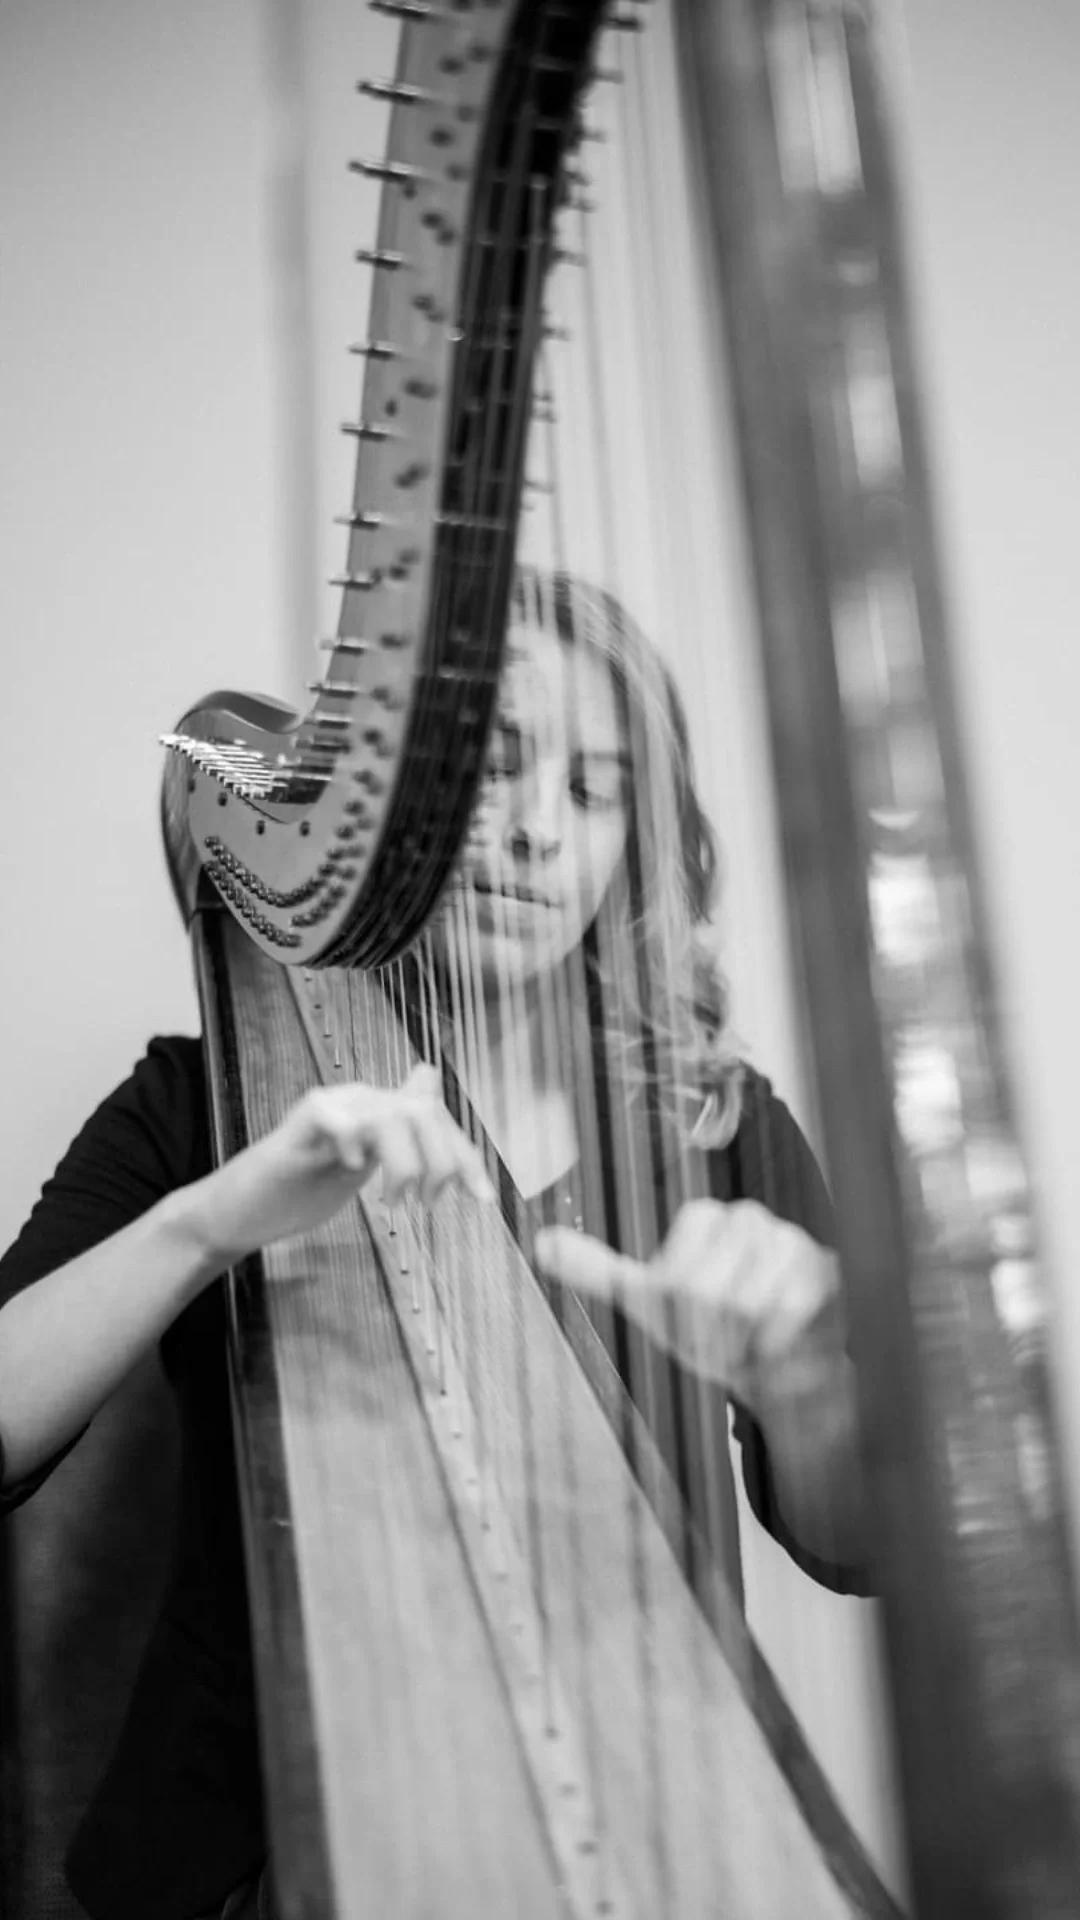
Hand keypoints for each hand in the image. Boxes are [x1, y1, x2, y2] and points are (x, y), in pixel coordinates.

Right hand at [195, 1065, 494, 1266]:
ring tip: (395, 1202)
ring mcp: (327, 1110)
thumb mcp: (366, 1168)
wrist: (242, 1213)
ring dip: (405, 1165)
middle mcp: (358, 1101)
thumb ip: (402, 1136)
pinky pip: (332, 1117)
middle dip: (443, 1162)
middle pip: (424, 1113)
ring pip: (389, 1117)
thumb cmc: (302, 1192)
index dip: (466, 1156)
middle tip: (429, 1204)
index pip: (438, 1120)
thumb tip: (429, 1076)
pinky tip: (353, 1169)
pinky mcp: (295, 1128)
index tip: (483, 1200)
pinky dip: (351, 1142)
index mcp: (379, 1112)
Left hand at [534, 1198, 844, 1419]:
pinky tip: (779, 1347)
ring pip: (750, 1302)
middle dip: (712, 1329)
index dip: (681, 1293)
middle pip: (713, 1285)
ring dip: (744, 1341)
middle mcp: (753, 1221)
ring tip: (750, 1343)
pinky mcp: (826, 1277)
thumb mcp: (649, 1302)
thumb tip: (541, 1242)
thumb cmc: (714, 1333)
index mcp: (710, 1220)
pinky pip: (790, 1315)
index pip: (681, 1255)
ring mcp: (793, 1246)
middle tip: (722, 1339)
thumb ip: (599, 1270)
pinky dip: (777, 1345)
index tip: (690, 1314)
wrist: (781, 1374)